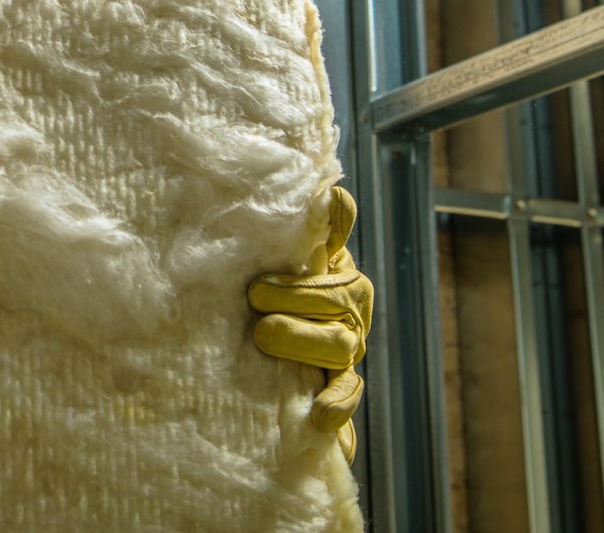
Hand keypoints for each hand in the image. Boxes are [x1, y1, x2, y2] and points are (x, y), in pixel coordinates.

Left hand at [247, 185, 372, 461]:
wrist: (268, 355)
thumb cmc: (269, 293)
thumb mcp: (273, 260)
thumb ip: (301, 230)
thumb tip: (327, 189)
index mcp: (332, 267)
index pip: (338, 244)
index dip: (333, 229)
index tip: (324, 211)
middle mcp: (348, 304)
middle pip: (337, 295)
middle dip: (297, 293)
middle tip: (254, 293)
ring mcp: (347, 345)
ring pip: (340, 341)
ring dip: (303, 337)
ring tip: (265, 334)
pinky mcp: (340, 384)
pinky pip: (346, 392)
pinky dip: (336, 402)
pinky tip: (321, 414)